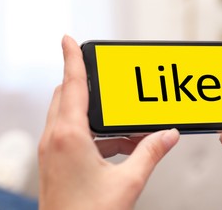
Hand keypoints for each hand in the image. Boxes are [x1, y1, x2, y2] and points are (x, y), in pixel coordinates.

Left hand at [38, 35, 178, 209]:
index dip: (71, 58)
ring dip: (92, 112)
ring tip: (122, 123)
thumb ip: (151, 153)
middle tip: (103, 78)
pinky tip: (116, 145)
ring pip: (67, 114)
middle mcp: (55, 138)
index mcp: (69, 136)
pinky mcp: (54, 161)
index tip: (67, 38)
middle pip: (66, 95)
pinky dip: (92, 132)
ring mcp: (51, 150)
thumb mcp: (128, 182)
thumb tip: (170, 135)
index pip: (71, 84)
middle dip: (82, 82)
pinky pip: (71, 134)